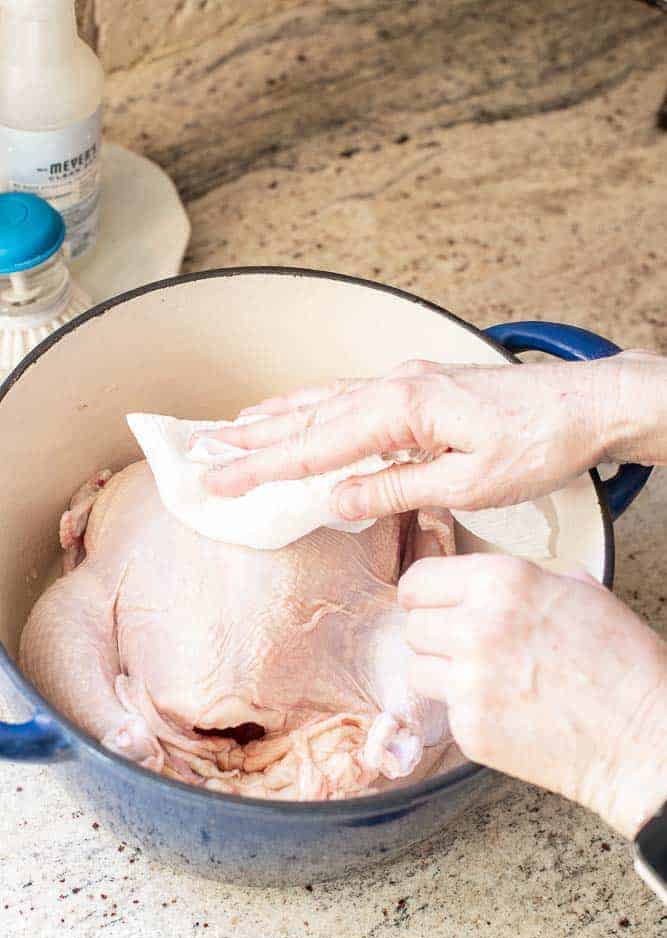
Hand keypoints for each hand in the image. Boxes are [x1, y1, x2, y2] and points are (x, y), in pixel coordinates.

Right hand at [200, 354, 638, 516]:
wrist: (587, 405)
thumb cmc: (538, 445)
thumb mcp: (468, 482)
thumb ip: (395, 488)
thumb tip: (335, 498)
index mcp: (402, 409)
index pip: (315, 446)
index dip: (261, 467)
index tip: (217, 481)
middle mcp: (395, 386)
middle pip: (308, 416)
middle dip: (252, 440)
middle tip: (202, 455)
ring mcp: (406, 382)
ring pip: (325, 401)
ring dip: (276, 418)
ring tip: (232, 430)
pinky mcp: (419, 388)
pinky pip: (351, 397)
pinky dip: (314, 408)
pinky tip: (302, 413)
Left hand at [398, 554, 666, 838]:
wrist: (642, 737)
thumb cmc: (620, 661)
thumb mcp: (577, 590)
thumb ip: (519, 580)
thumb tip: (478, 580)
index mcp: (502, 581)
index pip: (417, 581)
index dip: (422, 594)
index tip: (429, 604)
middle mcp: (477, 627)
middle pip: (412, 626)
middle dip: (435, 634)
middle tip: (467, 646)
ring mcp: (469, 682)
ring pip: (417, 668)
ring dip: (441, 672)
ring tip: (485, 678)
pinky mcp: (470, 728)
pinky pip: (444, 710)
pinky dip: (466, 710)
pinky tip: (505, 709)